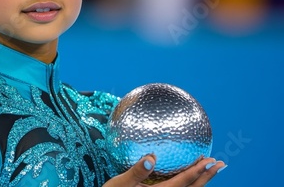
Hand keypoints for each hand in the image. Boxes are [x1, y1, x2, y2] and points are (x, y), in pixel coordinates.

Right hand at [103, 155, 225, 186]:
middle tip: (221, 164)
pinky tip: (193, 180)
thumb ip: (137, 172)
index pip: (183, 182)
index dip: (198, 171)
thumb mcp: (120, 183)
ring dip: (202, 181)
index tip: (211, 161)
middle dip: (208, 177)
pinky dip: (192, 186)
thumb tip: (152, 157)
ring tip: (212, 170)